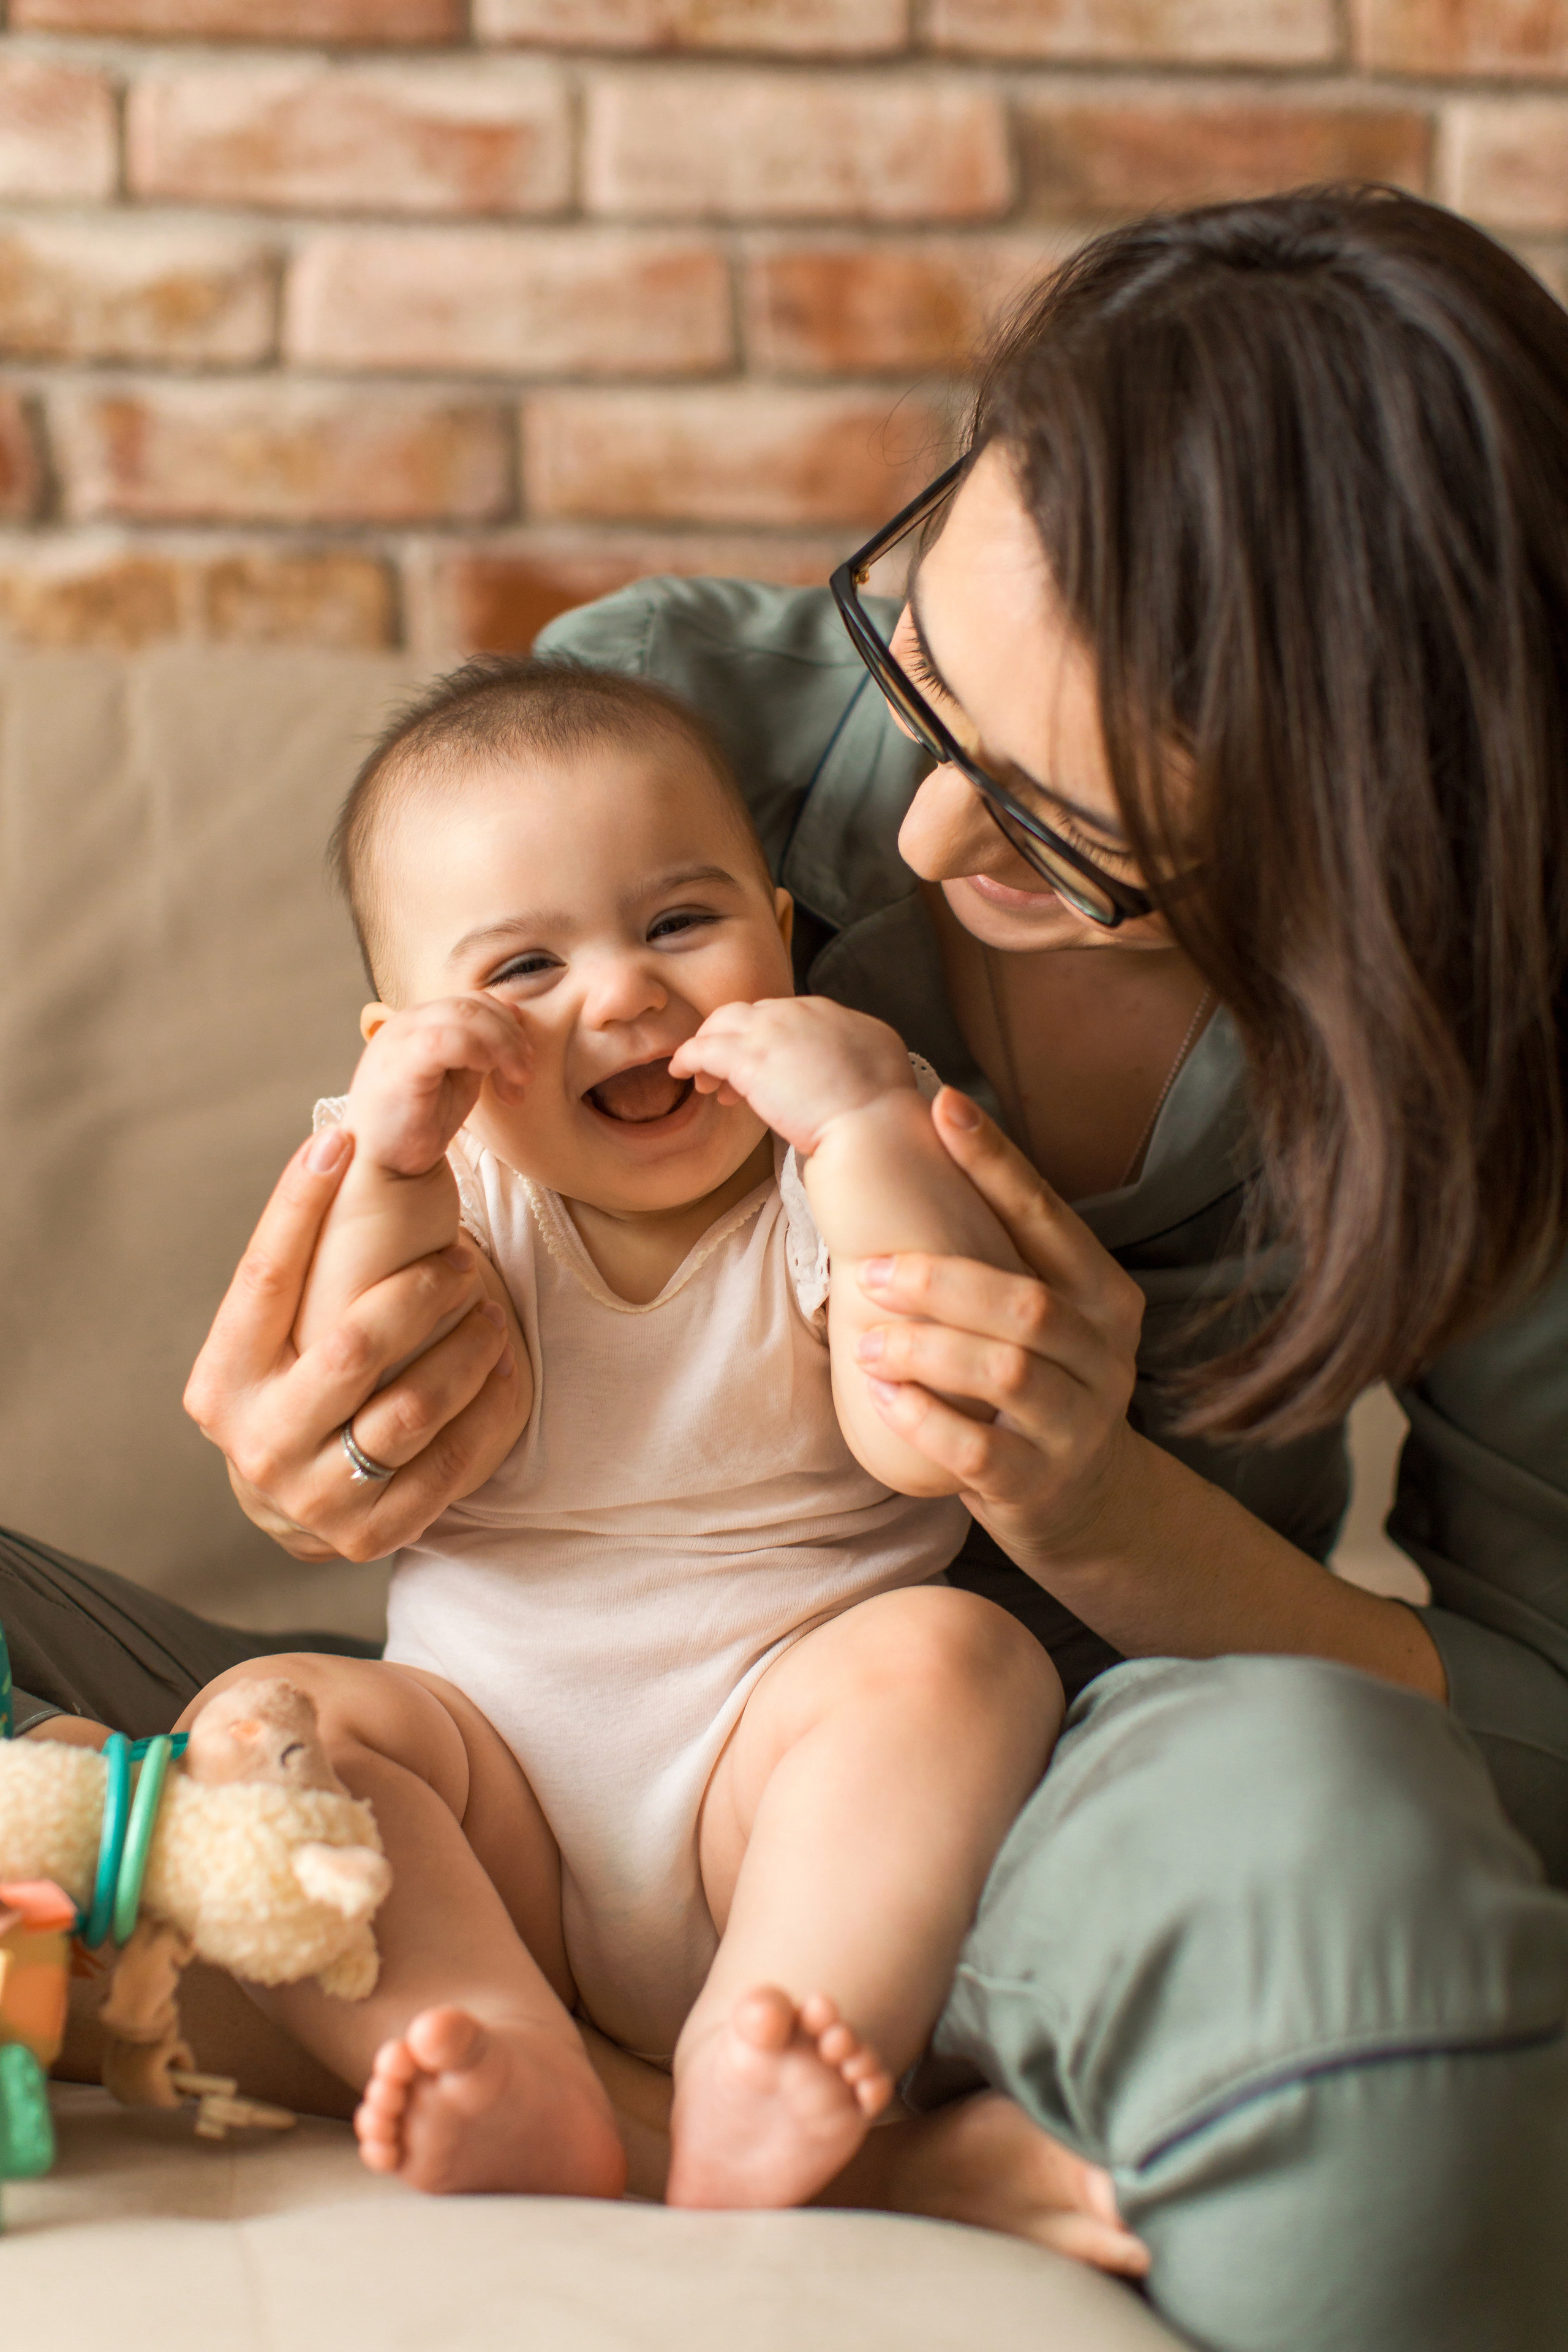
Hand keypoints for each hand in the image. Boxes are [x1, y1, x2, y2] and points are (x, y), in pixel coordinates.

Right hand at [184, 1126, 521, 1561]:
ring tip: (493, 1315)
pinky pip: (452, 1460)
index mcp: (221, 1382)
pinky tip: (501, 1370)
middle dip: (424, 1290)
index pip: (262, 1277)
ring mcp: (313, 1498)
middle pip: (356, 1346)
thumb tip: (338, 1140)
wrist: (297, 1504)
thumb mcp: (274, 1339)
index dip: (297, 1204)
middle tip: (464, 1262)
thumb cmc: (296, 1386)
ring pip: (414, 1407)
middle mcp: (257, 1442)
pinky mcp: (370, 1534)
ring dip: (469, 1348)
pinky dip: (488, 1407)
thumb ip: (297, 1269)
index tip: (340, 1142)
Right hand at [348, 997, 530, 1177]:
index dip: (509, 1026)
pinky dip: (477, 1051)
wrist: (384, 1164)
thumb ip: (482, 1048)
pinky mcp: (399, 1063)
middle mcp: (408, 1022)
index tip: (524, 1064)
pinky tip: (486, 1074)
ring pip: (464, 1015)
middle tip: (525, 1075)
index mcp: (422, 1021)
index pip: (475, 1002)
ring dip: (503, 1045)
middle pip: (474, 1005)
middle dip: (512, 1037)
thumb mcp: (461, 1077)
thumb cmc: (422, 1123)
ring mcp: (400, 1039)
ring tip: (515, 1082)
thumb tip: (515, 1018)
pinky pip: (444, 1040)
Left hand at [669, 997, 913, 1155]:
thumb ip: (851, 1054)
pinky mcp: (748, 1058)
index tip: (768, 1069)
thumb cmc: (881, 1111)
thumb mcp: (879, 1063)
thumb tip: (842, 1064)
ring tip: (704, 1081)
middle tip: (728, 1076)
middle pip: (752, 1014)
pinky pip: (704, 1049)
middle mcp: (799, 1012)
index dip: (769, 1042)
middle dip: (737, 1041)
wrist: (873, 1125)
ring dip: (711, 1048)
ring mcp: (772, 1031)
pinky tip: (681, 1071)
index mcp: (832, 1014)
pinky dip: (688, 1056)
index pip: (786, 1017)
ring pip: (723, 1025)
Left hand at [851, 1090, 1145, 1573]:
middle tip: (869, 1273)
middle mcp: (1105, 1353)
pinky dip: (924, 1420)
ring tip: (865, 1345)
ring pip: (1004, 1373)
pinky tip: (884, 1398)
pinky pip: (978, 1450)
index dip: (996, 1162)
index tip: (943, 1106)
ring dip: (924, 1351)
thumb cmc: (1038, 1381)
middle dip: (939, 1282)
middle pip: (1025, 1304)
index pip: (1047, 1215)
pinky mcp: (1040, 1482)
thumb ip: (999, 1254)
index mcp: (1103, 1293)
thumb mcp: (1039, 1315)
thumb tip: (920, 1139)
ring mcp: (1079, 1422)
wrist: (1085, 1500)